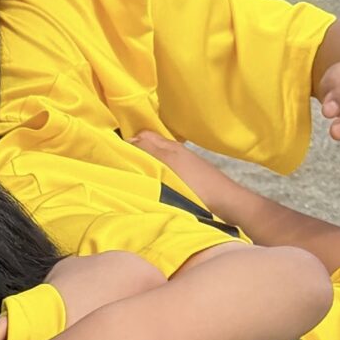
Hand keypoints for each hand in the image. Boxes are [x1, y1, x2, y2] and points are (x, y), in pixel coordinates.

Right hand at [130, 130, 259, 223]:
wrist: (226, 202)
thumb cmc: (197, 184)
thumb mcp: (168, 164)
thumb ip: (148, 150)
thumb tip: (129, 141)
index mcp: (169, 146)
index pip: (142, 136)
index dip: (128, 142)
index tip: (113, 153)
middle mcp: (175, 153)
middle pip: (149, 146)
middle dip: (135, 152)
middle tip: (120, 166)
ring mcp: (182, 167)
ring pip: (155, 160)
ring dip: (144, 165)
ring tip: (132, 177)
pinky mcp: (187, 180)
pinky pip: (164, 172)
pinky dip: (154, 175)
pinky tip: (151, 186)